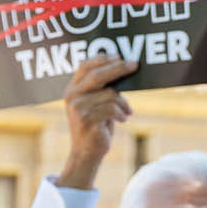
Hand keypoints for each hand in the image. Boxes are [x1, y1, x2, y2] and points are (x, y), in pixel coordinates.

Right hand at [59, 55, 135, 189]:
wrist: (87, 151)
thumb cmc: (97, 124)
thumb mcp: (97, 103)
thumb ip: (102, 88)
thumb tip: (124, 67)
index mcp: (73, 89)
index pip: (84, 66)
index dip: (101, 59)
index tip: (119, 55)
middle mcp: (72, 96)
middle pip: (97, 75)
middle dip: (118, 68)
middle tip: (134, 64)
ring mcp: (78, 108)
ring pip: (110, 94)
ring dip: (123, 103)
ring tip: (125, 112)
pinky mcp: (86, 119)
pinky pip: (112, 108)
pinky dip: (122, 113)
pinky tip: (122, 120)